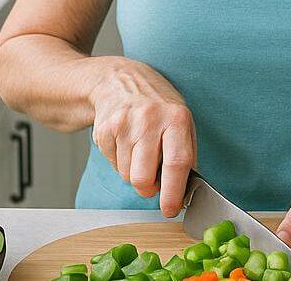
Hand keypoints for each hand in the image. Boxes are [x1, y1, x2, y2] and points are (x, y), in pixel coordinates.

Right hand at [89, 57, 196, 217]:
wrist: (120, 80)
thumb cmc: (157, 105)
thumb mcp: (181, 120)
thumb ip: (185, 153)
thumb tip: (184, 191)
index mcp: (177, 118)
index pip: (177, 163)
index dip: (173, 193)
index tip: (170, 210)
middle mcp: (150, 120)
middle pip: (143, 177)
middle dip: (147, 189)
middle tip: (152, 182)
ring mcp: (124, 124)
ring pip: (126, 175)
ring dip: (133, 173)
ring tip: (139, 151)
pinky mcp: (104, 129)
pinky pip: (112, 164)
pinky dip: (120, 161)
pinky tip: (125, 141)